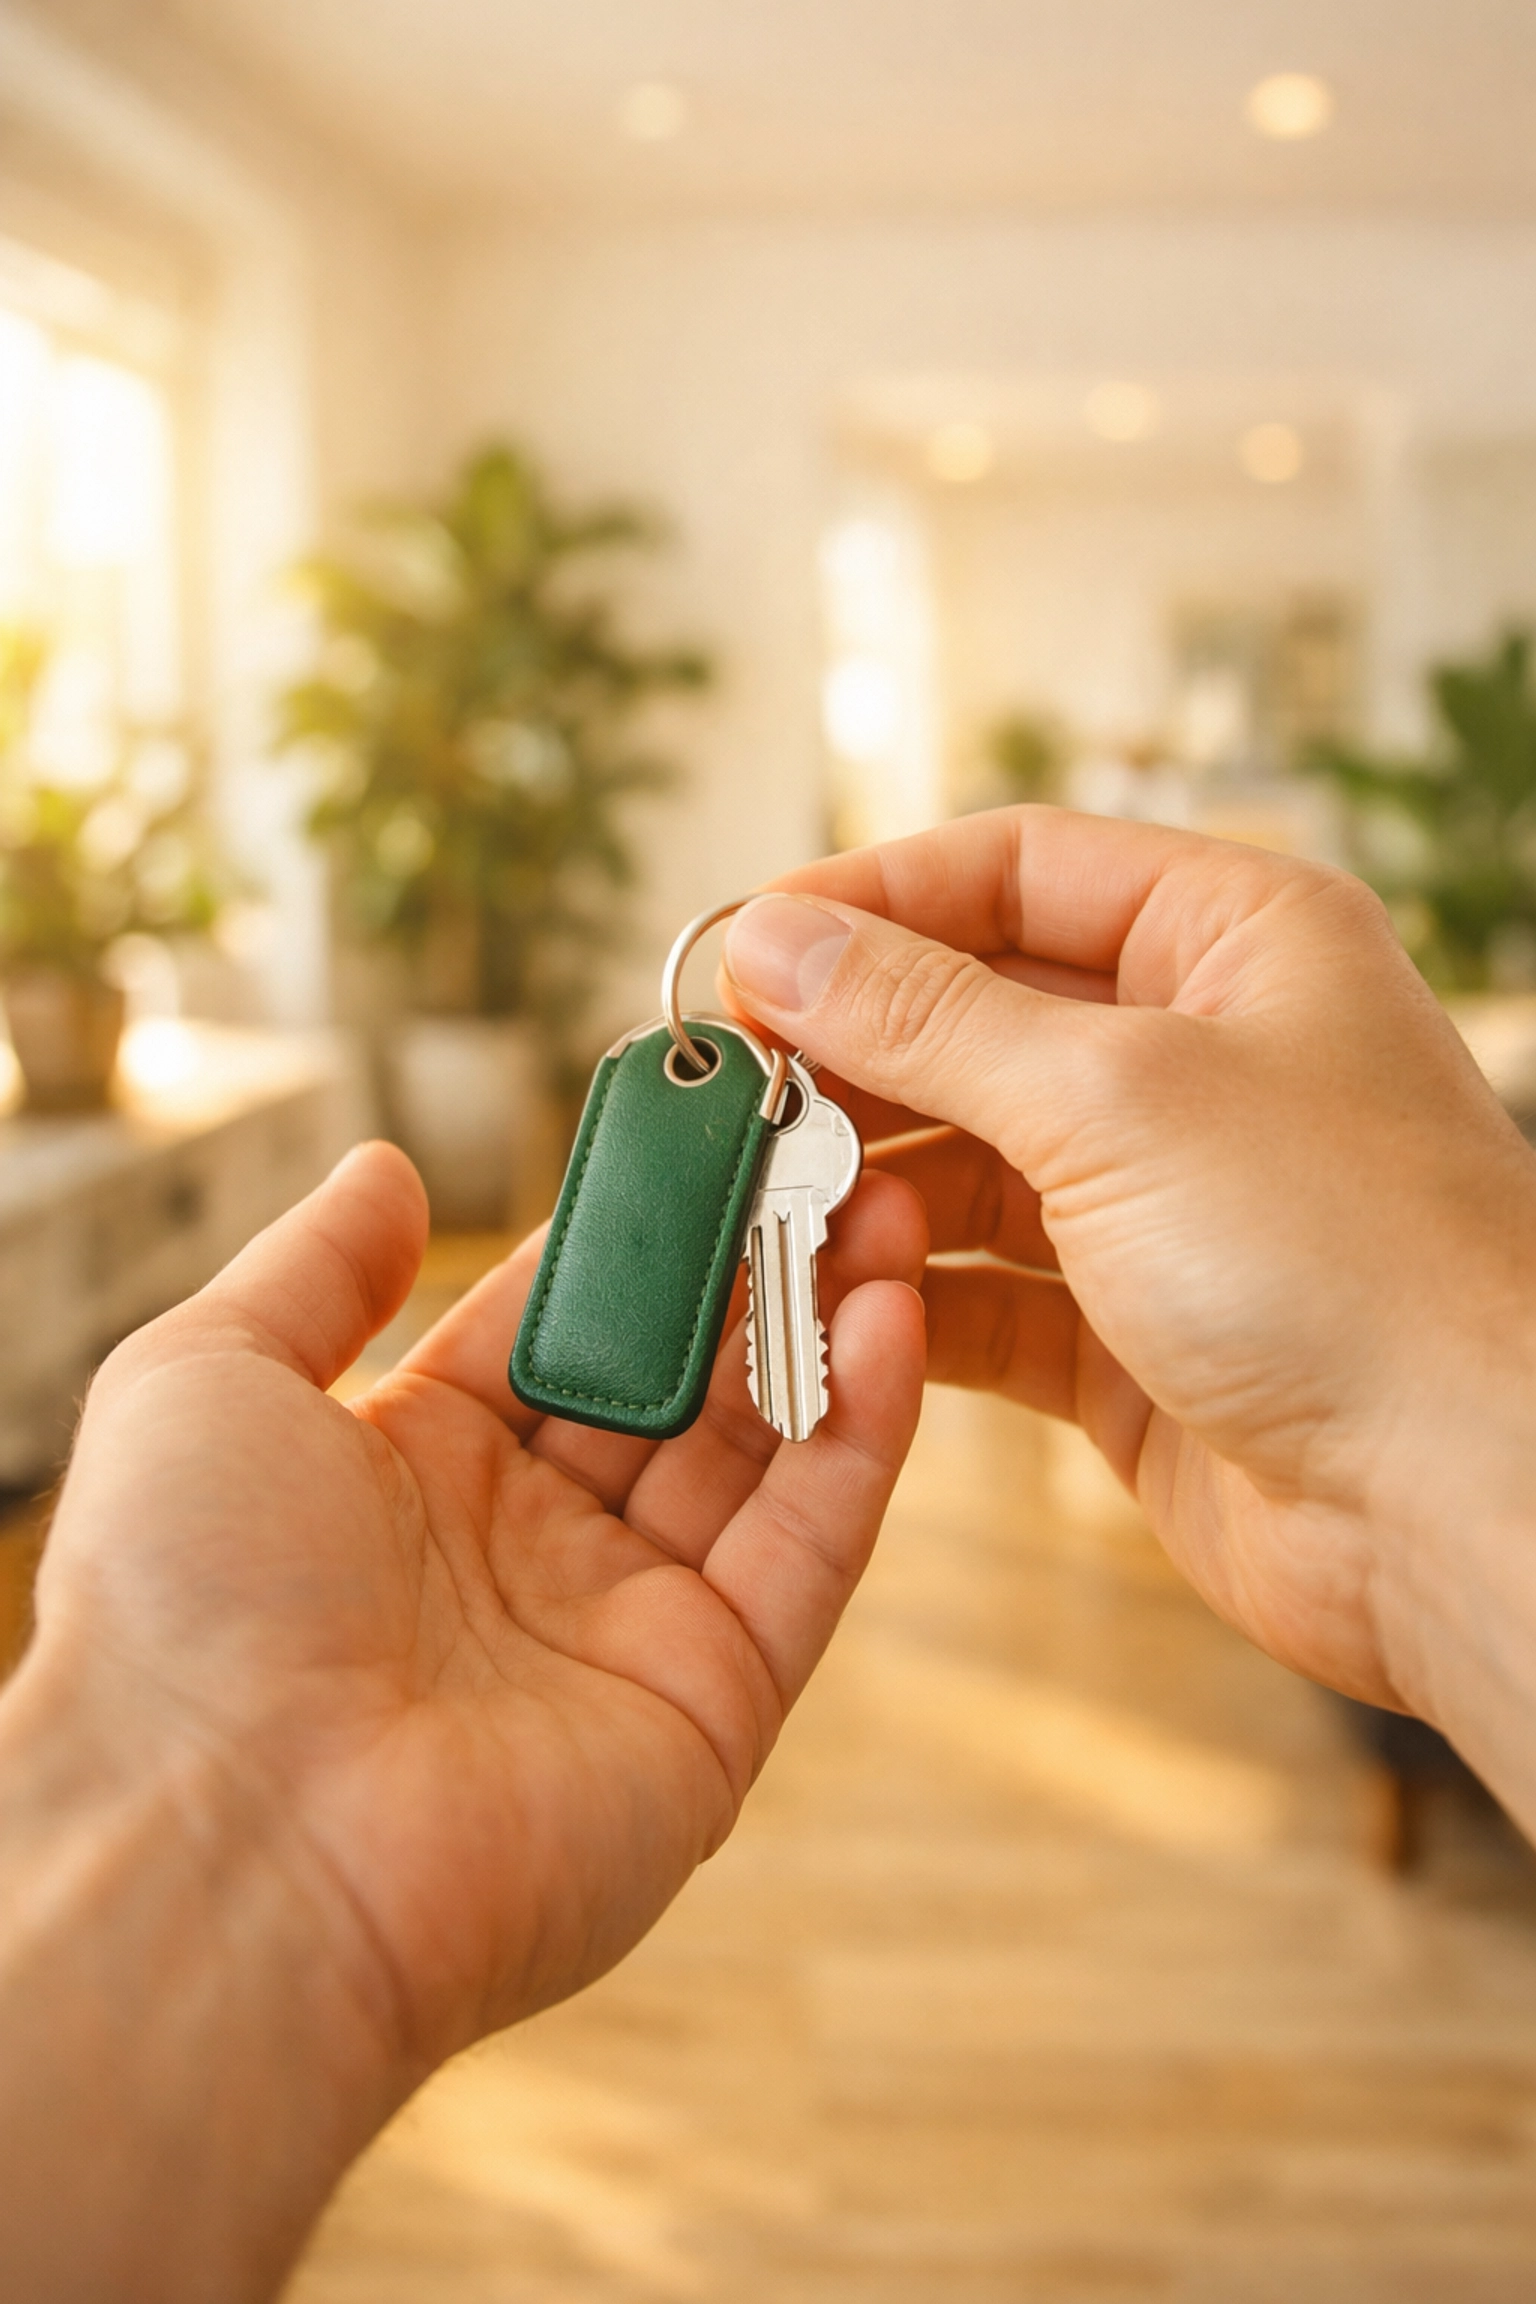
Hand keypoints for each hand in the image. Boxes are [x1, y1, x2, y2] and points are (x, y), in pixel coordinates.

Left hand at [0, 1141, 923, 2298]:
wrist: (225, 1843)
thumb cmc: (181, 1610)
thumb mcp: (207, 1379)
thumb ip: (315, 1268)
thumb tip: (384, 1168)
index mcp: (417, 1477)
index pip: (559, 1324)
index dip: (633, 1229)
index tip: (706, 1131)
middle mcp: (530, 1556)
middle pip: (676, 1380)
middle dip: (753, 1266)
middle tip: (828, 1152)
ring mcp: (629, 1632)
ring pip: (762, 1449)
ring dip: (830, 1324)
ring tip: (888, 1203)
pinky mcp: (715, 1707)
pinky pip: (810, 1546)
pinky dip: (864, 1429)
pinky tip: (890, 1313)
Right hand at [720, 808, 1535, 1812]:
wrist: (1469, 1503)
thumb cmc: (1348, 1261)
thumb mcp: (1115, 1097)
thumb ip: (929, 1017)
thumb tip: (774, 940)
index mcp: (1231, 939)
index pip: (1015, 868)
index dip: (872, 900)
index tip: (744, 951)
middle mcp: (1199, 1056)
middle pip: (974, 1016)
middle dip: (850, 1051)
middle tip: (727, 1093)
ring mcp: (1162, 1202)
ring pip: (966, 1159)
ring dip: (864, 1179)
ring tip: (760, 1201)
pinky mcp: (1129, 1334)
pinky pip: (982, 1291)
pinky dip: (905, 1294)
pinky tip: (833, 1299)